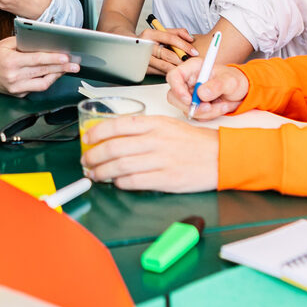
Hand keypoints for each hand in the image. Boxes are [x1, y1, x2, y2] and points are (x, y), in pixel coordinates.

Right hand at [0, 36, 77, 96]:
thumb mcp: (7, 44)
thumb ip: (25, 42)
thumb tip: (45, 42)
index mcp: (11, 62)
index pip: (36, 60)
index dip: (52, 59)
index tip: (65, 57)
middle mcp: (14, 76)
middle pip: (43, 72)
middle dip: (61, 68)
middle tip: (75, 65)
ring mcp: (16, 88)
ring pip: (42, 84)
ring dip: (56, 76)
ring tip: (67, 69)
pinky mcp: (19, 94)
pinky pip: (37, 88)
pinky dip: (47, 81)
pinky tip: (54, 74)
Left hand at [81, 115, 218, 191]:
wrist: (220, 156)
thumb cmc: (192, 142)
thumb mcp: (167, 125)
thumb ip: (142, 129)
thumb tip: (114, 136)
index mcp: (155, 124)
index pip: (117, 125)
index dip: (97, 132)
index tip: (87, 139)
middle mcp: (156, 140)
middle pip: (114, 148)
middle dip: (94, 156)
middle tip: (86, 161)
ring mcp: (161, 160)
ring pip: (121, 166)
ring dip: (102, 172)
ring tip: (95, 174)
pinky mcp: (166, 179)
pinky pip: (135, 181)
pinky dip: (120, 183)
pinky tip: (116, 182)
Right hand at [137, 27, 196, 74]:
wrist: (129, 45)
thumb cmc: (149, 39)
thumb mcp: (161, 32)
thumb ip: (177, 32)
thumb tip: (190, 38)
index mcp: (150, 34)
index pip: (170, 38)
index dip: (184, 45)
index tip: (194, 52)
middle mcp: (145, 45)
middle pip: (168, 54)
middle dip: (181, 60)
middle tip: (190, 62)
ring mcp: (143, 58)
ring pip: (164, 66)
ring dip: (177, 67)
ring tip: (184, 67)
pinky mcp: (143, 69)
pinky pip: (160, 72)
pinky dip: (169, 72)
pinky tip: (174, 70)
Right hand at [166, 59, 247, 120]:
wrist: (241, 91)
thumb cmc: (235, 80)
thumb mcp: (231, 80)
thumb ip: (217, 85)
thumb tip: (202, 93)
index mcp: (193, 68)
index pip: (174, 76)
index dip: (177, 89)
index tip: (189, 100)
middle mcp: (188, 81)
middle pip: (174, 96)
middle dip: (191, 106)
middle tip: (208, 107)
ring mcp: (190, 94)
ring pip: (185, 108)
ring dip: (205, 112)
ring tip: (223, 105)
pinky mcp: (194, 105)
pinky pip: (195, 115)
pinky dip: (209, 115)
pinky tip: (220, 107)